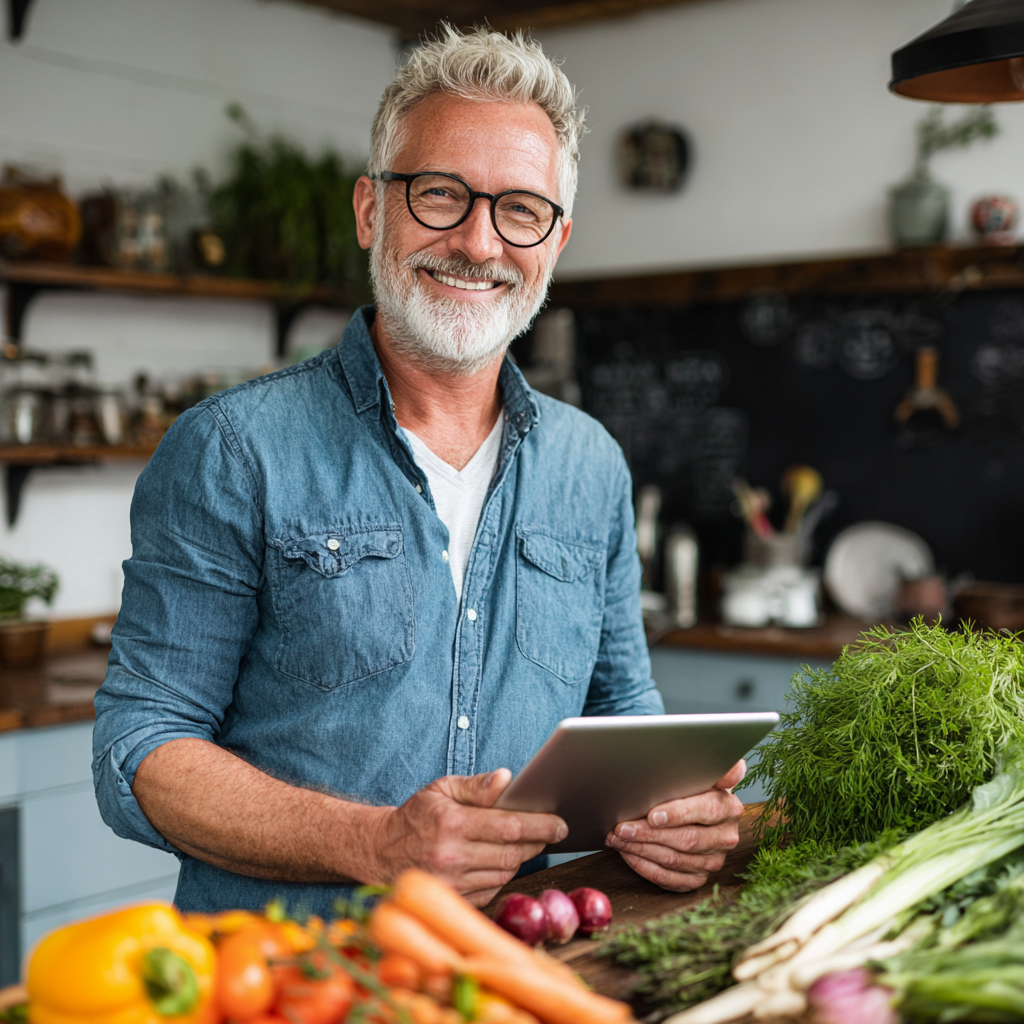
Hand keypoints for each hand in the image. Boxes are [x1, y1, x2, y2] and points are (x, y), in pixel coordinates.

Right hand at [367, 769, 566, 906]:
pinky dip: (503, 876)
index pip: (509, 827)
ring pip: (505, 874)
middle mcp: (452, 858)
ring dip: (521, 859)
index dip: (541, 826)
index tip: (561, 824)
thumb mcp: (441, 789)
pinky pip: (492, 890)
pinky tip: (501, 861)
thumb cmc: (416, 816)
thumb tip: (507, 779)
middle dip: (537, 842)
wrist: (380, 852)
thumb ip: (476, 786)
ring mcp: (453, 884)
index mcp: (452, 825)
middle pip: (513, 854)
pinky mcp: (454, 901)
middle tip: (550, 831)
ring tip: (526, 843)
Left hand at [606, 760, 745, 891]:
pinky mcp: (698, 878)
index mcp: (729, 808)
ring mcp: (713, 861)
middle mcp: (725, 837)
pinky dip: (645, 867)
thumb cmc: (695, 787)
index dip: (678, 814)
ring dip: (641, 850)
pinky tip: (628, 854)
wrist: (699, 808)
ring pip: (674, 861)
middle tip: (622, 827)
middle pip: (686, 840)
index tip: (652, 815)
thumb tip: (735, 767)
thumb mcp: (705, 771)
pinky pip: (670, 880)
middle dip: (649, 834)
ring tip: (617, 838)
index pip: (706, 811)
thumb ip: (718, 768)